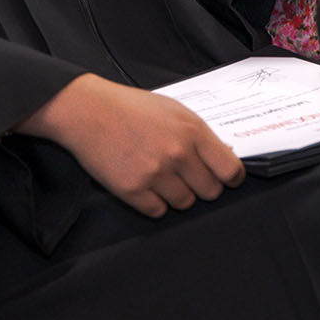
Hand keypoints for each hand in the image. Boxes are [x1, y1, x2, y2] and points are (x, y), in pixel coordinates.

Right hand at [18, 74, 243, 216]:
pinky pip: (158, 211)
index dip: (231, 178)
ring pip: (185, 203)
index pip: (230, 170)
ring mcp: (155, 174)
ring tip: (161, 176)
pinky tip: (145, 184)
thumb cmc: (131, 108)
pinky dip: (154, 202)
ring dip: (177, 194)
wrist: (89, 112)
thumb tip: (223, 156)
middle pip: (211, 191)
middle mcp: (178, 154)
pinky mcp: (133, 190)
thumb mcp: (174, 110)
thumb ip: (199, 134)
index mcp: (193, 131)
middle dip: (202, 186)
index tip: (226, 179)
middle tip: (187, 175)